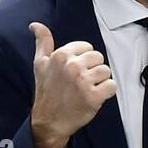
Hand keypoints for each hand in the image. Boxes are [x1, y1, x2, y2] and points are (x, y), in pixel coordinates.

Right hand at [28, 21, 115, 147]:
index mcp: (61, 55)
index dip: (83, 61)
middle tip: (81, 83)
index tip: (74, 73)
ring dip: (100, 81)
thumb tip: (36, 25)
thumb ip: (42, 42)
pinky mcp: (93, 97)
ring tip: (87, 90)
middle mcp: (72, 66)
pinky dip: (107, 92)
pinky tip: (95, 97)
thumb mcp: (40, 65)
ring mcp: (83, 82)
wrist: (49, 122)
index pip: (87, 48)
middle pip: (99, 58)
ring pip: (107, 71)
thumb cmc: (46, 92)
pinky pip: (112, 86)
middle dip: (93, 70)